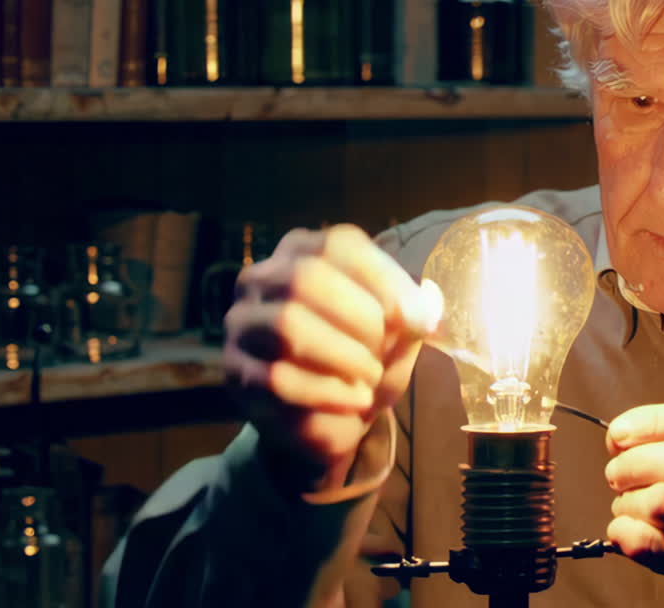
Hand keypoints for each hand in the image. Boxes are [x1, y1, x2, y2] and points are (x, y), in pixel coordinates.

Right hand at [224, 225, 440, 492]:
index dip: (384, 280)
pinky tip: (353, 401)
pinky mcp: (236, 374)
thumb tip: (427, 303)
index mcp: (304, 251)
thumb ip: (414, 313)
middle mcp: (263, 278)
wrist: (331, 418)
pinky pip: (277, 378)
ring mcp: (243, 325)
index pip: (339, 245)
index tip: (419, 321)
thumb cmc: (366, 360)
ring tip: (371, 377)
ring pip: (287, 326)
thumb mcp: (399, 333)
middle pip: (306, 277)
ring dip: (343, 356)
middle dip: (359, 318)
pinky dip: (328, 393)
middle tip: (384, 350)